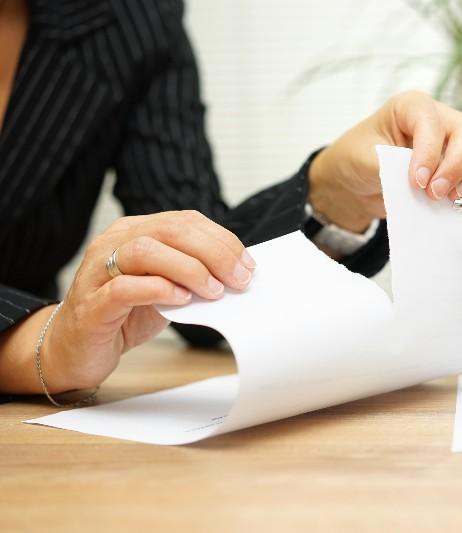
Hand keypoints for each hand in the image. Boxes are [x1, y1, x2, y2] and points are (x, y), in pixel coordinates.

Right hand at [0, 211, 254, 393]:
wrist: (77, 350)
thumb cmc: (126, 315)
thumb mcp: (167, 287)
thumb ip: (193, 274)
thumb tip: (238, 273)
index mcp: (134, 232)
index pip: (185, 220)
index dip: (221, 240)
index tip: (248, 265)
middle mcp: (113, 243)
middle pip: (170, 230)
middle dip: (213, 253)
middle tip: (238, 279)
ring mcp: (97, 272)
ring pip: (145, 251)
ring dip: (189, 269)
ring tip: (213, 291)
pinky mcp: (90, 305)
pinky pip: (123, 288)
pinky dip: (158, 290)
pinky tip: (182, 300)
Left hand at [307, 91, 461, 230]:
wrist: (360, 180)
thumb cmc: (359, 159)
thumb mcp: (363, 159)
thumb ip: (389, 167)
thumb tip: (421, 182)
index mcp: (412, 107)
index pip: (430, 121)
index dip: (429, 152)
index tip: (418, 181)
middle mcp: (442, 118)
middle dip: (457, 167)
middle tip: (438, 195)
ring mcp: (460, 140)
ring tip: (457, 199)